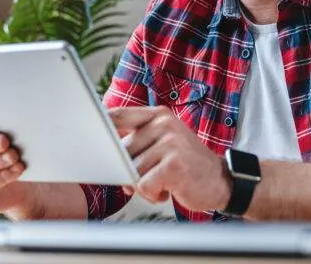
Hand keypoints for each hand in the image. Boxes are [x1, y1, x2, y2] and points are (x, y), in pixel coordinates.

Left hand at [109, 106, 231, 212]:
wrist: (222, 181)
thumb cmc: (187, 164)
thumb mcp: (164, 141)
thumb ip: (137, 139)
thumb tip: (103, 148)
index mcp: (159, 115)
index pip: (118, 115)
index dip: (100, 128)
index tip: (88, 136)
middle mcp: (165, 124)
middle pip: (122, 152)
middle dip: (129, 171)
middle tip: (151, 175)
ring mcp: (170, 143)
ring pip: (132, 171)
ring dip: (143, 186)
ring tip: (163, 182)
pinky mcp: (173, 165)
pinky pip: (143, 185)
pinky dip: (152, 195)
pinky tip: (168, 190)